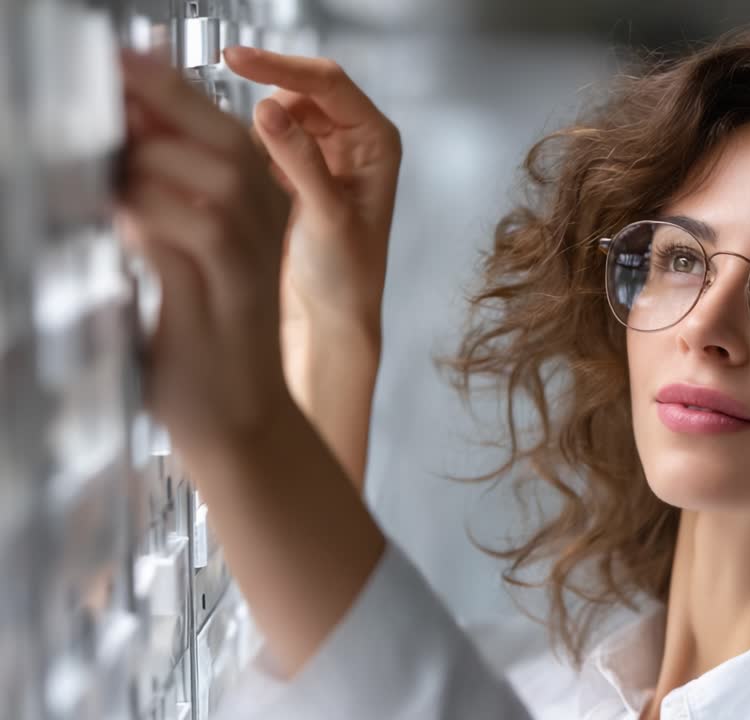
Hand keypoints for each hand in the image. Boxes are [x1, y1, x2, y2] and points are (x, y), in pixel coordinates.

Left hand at [116, 49, 293, 454]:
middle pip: (229, 144)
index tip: (121, 57)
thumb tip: (119, 145)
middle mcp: (265, 231)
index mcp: (258, 213)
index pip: (222, 130)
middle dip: (167, 100)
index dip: (172, 89)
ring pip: (219, 185)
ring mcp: (252, 266)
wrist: (242, 421)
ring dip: (157, 159)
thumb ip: (162, 201)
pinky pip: (195, 240)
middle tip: (113, 72)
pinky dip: (152, 215)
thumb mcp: (187, 260)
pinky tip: (120, 211)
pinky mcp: (230, 302)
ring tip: (109, 154)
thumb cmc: (205, 339)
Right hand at [223, 46, 400, 336]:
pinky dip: (242, 142)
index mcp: (375, 142)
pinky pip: (265, 141)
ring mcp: (324, 155)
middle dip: (259, 88)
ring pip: (277, 114)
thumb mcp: (326, 217)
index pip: (328, 83)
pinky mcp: (296, 173)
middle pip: (299, 91)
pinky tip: (218, 153)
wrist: (331, 318)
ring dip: (248, 119)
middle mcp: (353, 142)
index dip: (280, 66)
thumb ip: (300, 162)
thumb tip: (267, 111)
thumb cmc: (347, 277)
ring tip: (211, 129)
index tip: (235, 59)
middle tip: (210, 86)